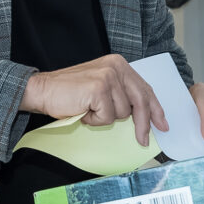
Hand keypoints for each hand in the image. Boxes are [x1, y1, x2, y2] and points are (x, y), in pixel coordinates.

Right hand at [21, 55, 167, 146]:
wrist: (42, 90)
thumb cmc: (69, 92)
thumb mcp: (101, 86)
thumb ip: (120, 93)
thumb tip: (141, 115)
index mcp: (119, 64)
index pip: (144, 88)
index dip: (155, 108)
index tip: (162, 124)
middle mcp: (116, 67)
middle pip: (140, 100)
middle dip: (142, 124)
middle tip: (142, 140)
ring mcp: (108, 77)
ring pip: (122, 113)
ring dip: (104, 118)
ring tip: (88, 109)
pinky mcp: (99, 89)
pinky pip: (107, 117)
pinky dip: (94, 120)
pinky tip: (83, 110)